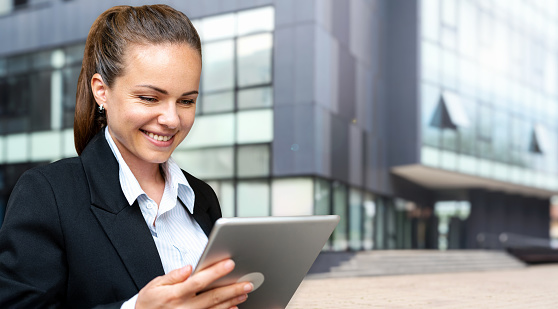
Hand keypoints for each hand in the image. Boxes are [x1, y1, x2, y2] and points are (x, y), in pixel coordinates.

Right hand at [135, 259, 252, 308]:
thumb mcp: (154, 285)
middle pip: (213, 296)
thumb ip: (172, 276)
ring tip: (245, 291)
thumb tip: (189, 268)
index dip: (215, 272)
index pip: (199, 281)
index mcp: (175, 294)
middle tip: (248, 282)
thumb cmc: (149, 302)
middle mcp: (185, 307)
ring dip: (232, 300)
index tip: (230, 263)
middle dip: (232, 288)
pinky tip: (234, 307)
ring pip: (215, 308)